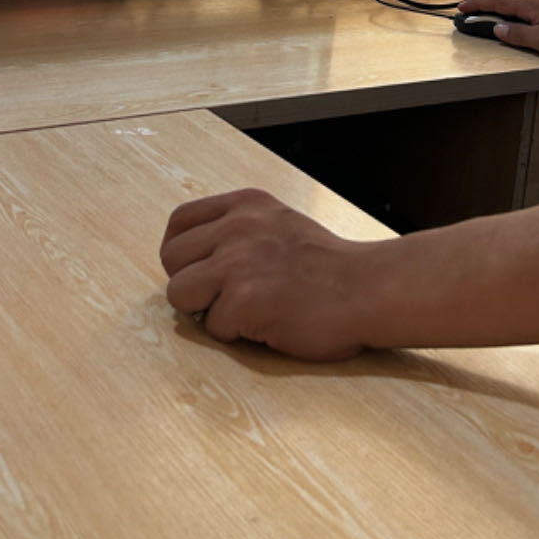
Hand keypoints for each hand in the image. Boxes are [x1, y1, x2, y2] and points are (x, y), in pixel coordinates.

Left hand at [159, 188, 379, 359]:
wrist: (368, 289)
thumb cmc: (329, 266)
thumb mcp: (279, 224)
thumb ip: (240, 229)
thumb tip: (196, 256)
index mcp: (246, 204)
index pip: (180, 221)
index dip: (181, 252)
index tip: (196, 270)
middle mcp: (237, 226)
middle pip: (171, 258)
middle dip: (190, 283)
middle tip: (223, 297)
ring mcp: (238, 263)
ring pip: (179, 293)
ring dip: (207, 310)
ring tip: (244, 311)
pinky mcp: (244, 301)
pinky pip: (212, 327)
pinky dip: (235, 334)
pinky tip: (267, 323)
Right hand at [454, 0, 538, 61]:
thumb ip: (518, 34)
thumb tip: (498, 28)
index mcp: (530, 7)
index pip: (497, 2)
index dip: (477, 4)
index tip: (462, 8)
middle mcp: (535, 2)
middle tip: (466, 4)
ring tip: (481, 4)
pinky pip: (521, 1)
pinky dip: (507, 2)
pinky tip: (509, 8)